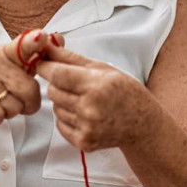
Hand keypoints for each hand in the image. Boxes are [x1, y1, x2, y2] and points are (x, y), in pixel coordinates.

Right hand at [0, 29, 56, 133]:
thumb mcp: (10, 68)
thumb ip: (33, 56)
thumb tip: (58, 37)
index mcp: (4, 54)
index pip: (23, 44)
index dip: (35, 42)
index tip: (43, 38)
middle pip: (30, 89)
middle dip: (28, 103)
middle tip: (13, 101)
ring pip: (15, 106)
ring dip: (10, 112)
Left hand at [36, 43, 153, 151]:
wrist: (143, 125)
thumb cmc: (125, 92)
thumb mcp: (103, 68)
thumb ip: (71, 57)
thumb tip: (47, 44)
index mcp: (97, 85)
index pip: (57, 74)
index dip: (45, 67)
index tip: (43, 63)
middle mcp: (90, 108)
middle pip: (52, 91)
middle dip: (57, 84)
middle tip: (73, 84)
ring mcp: (87, 127)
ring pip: (55, 108)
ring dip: (63, 102)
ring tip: (84, 100)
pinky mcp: (84, 142)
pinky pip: (60, 124)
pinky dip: (67, 118)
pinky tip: (84, 114)